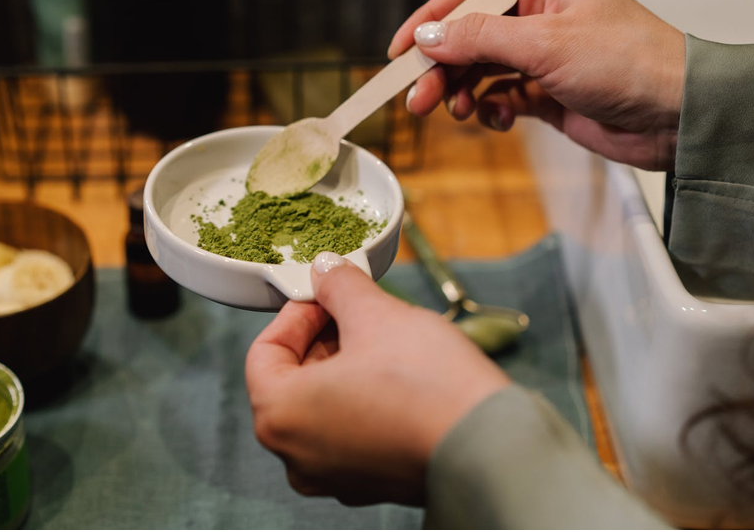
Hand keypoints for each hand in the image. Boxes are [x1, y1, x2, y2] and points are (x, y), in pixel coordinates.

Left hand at [245, 252, 508, 505]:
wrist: (490, 445)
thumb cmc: (426, 384)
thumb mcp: (377, 315)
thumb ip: (340, 288)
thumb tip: (326, 271)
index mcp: (279, 414)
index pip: (264, 351)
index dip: (297, 313)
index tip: (326, 294)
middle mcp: (294, 454)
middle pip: (291, 378)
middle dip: (323, 338)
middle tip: (357, 309)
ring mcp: (331, 475)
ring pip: (321, 404)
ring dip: (344, 365)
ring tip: (382, 338)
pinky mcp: (368, 482)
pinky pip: (349, 430)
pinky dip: (362, 398)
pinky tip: (397, 375)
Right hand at [390, 0, 684, 170]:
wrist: (677, 116)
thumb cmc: (631, 63)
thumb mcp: (545, 44)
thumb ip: (480, 38)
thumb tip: (429, 35)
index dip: (430, 20)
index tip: (399, 49)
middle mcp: (542, 13)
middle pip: (469, 35)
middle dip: (443, 68)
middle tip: (419, 97)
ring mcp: (544, 54)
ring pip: (481, 69)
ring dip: (464, 92)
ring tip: (460, 112)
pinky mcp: (548, 91)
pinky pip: (502, 96)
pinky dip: (493, 109)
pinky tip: (500, 118)